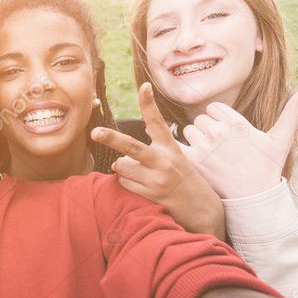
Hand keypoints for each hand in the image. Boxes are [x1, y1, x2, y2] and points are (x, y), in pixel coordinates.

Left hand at [91, 83, 224, 236]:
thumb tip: (119, 155)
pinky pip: (124, 183)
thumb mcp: (177, 158)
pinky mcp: (150, 195)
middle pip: (132, 146)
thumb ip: (154, 149)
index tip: (144, 86)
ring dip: (122, 168)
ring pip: (122, 167)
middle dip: (111, 138)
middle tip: (95, 132)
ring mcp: (156, 179)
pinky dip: (125, 182)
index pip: (157, 122)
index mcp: (171, 148)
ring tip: (139, 174)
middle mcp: (164, 161)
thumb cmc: (185, 180)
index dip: (149, 104)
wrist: (203, 211)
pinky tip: (141, 186)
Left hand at [183, 89, 297, 199]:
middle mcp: (219, 131)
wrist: (255, 198)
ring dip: (194, 141)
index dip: (218, 119)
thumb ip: (292, 112)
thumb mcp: (282, 140)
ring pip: (188, 131)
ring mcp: (205, 147)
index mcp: (237, 123)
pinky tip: (190, 158)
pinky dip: (180, 150)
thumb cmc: (268, 168)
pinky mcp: (193, 162)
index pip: (214, 108)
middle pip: (200, 119)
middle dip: (206, 130)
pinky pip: (177, 145)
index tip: (225, 132)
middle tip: (216, 147)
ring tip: (208, 155)